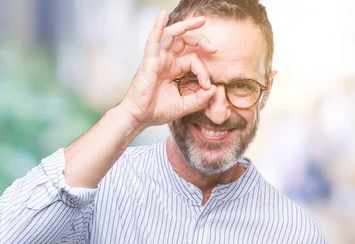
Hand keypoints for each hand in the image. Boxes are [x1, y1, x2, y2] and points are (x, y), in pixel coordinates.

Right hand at [119, 10, 216, 128]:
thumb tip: (214, 89)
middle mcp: (166, 61)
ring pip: (172, 35)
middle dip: (200, 41)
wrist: (140, 118)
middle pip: (184, 42)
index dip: (204, 72)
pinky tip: (163, 15)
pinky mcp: (149, 60)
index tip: (207, 86)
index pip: (193, 61)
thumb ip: (200, 99)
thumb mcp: (185, 105)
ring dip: (186, 26)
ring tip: (201, 21)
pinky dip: (158, 26)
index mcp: (173, 70)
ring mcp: (157, 59)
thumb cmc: (157, 111)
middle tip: (214, 48)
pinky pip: (153, 39)